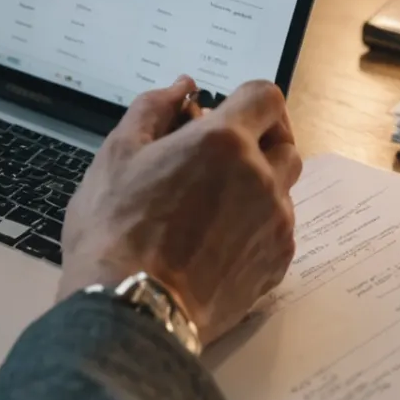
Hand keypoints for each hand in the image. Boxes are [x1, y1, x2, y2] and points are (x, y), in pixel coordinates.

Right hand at [56, 77, 302, 345]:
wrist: (132, 309)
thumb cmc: (115, 234)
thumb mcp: (116, 155)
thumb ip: (152, 110)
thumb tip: (179, 89)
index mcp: (223, 142)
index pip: (266, 97)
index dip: (247, 101)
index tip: (225, 116)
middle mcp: (260, 179)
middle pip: (284, 143)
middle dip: (256, 143)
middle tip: (216, 160)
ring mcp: (274, 225)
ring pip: (282, 190)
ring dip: (256, 187)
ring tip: (208, 207)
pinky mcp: (276, 264)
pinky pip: (277, 232)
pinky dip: (254, 227)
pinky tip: (213, 242)